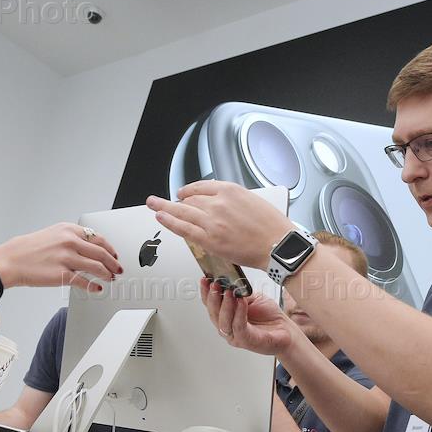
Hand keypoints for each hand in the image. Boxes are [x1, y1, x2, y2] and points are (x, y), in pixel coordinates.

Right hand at [0, 223, 121, 290]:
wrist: (11, 260)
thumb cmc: (28, 249)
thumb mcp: (52, 234)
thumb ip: (71, 239)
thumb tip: (88, 248)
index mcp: (68, 230)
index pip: (98, 238)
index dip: (110, 248)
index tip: (115, 255)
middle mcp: (69, 241)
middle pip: (101, 253)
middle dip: (113, 263)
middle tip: (118, 269)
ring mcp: (66, 258)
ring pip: (97, 267)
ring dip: (107, 274)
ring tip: (110, 279)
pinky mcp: (62, 274)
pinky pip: (84, 281)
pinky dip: (94, 286)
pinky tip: (97, 288)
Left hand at [146, 180, 292, 269]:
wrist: (279, 245)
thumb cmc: (273, 226)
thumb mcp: (253, 200)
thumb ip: (232, 200)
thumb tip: (219, 203)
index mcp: (230, 190)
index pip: (201, 187)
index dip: (188, 191)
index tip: (183, 193)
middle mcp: (218, 203)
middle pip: (189, 199)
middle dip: (174, 200)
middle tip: (160, 200)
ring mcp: (212, 221)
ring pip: (182, 211)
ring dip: (164, 208)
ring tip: (153, 205)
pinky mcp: (209, 239)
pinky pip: (183, 228)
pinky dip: (170, 222)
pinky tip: (161, 218)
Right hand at [202, 278, 293, 355]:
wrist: (286, 331)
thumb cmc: (269, 317)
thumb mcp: (253, 298)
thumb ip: (240, 292)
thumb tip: (230, 280)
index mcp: (226, 316)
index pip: (210, 304)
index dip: (205, 292)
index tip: (205, 279)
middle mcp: (227, 327)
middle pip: (213, 313)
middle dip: (213, 297)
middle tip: (215, 284)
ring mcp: (235, 336)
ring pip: (223, 321)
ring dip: (225, 304)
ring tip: (228, 292)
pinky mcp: (246, 341)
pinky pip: (238, 326)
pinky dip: (238, 313)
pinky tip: (241, 302)